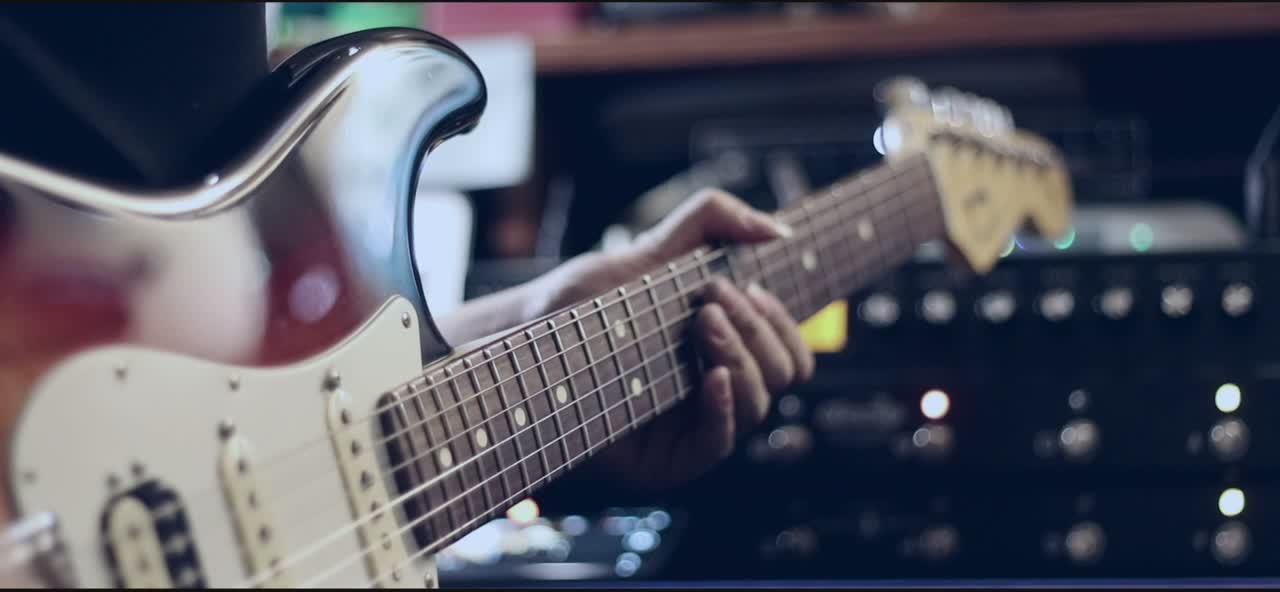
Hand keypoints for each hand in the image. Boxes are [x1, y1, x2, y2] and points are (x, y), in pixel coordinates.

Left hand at [527, 189, 815, 490]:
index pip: (790, 352)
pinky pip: (720, 442)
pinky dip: (725, 405)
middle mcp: (716, 393)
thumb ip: (712, 221)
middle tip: (712, 299)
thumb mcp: (652, 248)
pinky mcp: (667, 460)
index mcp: (725, 354)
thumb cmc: (586, 305)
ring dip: (741, 355)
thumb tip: (778, 229)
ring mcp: (693, 428)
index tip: (748, 286)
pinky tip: (710, 375)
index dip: (781, 322)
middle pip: (784, 372)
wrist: (529, 341)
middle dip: (757, 328)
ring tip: (702, 321)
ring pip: (760, 403)